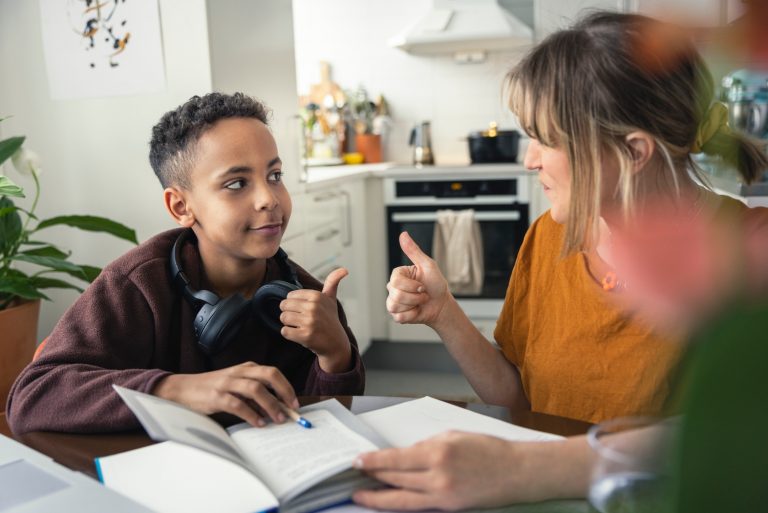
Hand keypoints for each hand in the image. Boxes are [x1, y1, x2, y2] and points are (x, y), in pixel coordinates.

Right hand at [152, 362, 297, 426]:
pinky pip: (238, 404)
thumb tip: (276, 408)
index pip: (272, 372)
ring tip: (278, 419)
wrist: (181, 389)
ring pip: (256, 389)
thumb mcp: (235, 386)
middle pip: (269, 374)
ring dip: (271, 405)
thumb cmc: (211, 389)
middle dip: (284, 391)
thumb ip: (253, 395)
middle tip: (292, 409)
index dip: (287, 387)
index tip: (295, 402)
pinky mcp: (216, 396)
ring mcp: (227, 383)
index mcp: (245, 368)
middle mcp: (238, 372)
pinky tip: (259, 423)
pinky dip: (252, 415)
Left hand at [279, 268, 351, 372]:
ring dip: (288, 324)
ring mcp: (309, 322)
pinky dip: (289, 334)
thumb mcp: (331, 300)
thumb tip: (344, 269)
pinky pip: (284, 331)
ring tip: (299, 326)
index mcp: (317, 296)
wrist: (335, 343)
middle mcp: (314, 307)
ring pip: (283, 318)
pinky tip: (299, 334)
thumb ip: (333, 282)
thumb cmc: (330, 319)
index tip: (304, 310)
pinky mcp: (305, 335)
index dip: (294, 304)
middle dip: (289, 313)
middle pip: (284, 306)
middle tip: (300, 319)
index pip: (290, 295)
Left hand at [353, 431, 527, 510]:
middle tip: (355, 476)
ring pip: (402, 498)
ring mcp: (443, 495)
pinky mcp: (449, 508)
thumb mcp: (454, 436)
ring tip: (362, 494)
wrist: (517, 472)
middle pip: (395, 479)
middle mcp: (437, 475)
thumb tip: (407, 455)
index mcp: (437, 451)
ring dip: (379, 496)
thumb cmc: (490, 450)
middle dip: (372, 478)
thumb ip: (427, 445)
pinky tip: (389, 501)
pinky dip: (400, 503)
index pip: (395, 458)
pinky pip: (418, 506)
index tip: (359, 461)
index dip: (374, 462)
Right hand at [387, 231, 450, 327]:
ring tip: (420, 302)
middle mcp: (393, 287)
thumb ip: (413, 251)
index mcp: (399, 274)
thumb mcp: (428, 265)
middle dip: (415, 296)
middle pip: (395, 294)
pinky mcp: (396, 315)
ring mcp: (394, 301)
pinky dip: (412, 315)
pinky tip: (416, 310)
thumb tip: (403, 234)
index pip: (395, 280)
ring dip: (414, 305)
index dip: (412, 285)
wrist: (442, 305)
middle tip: (423, 293)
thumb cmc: (436, 284)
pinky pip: (398, 317)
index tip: (422, 285)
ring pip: (394, 305)